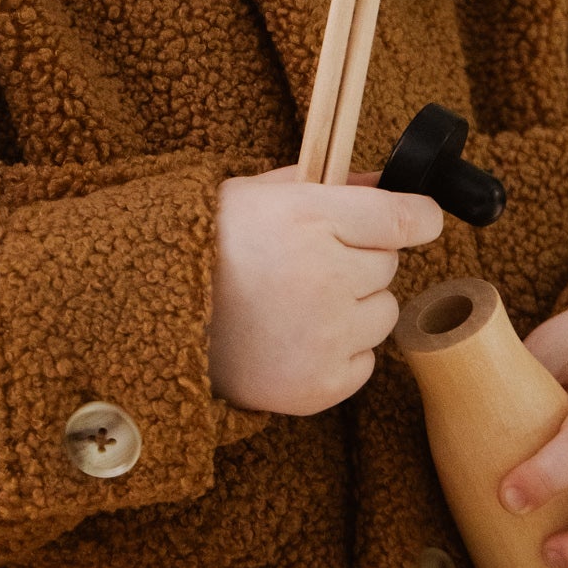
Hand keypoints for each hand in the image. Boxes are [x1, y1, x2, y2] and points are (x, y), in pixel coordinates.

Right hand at [210, 166, 443, 414]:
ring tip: (297, 308)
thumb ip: (329, 184)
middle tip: (308, 267)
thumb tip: (388, 182)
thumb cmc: (210, 247)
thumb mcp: (260, 194)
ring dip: (353, 310)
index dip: (416, 217)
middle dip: (358, 262)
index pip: (404, 218)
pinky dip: (339, 355)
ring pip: (383, 315)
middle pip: (389, 266)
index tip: (415, 221)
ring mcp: (325, 336)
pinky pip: (365, 363)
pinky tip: (294, 341)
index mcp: (309, 218)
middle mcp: (324, 277)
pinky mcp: (318, 385)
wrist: (151, 315)